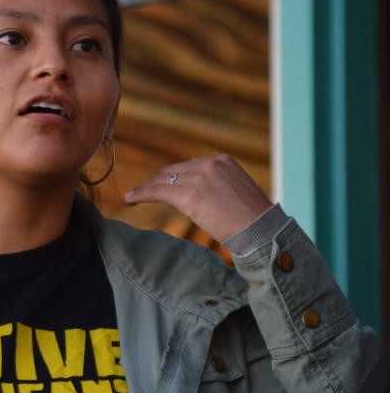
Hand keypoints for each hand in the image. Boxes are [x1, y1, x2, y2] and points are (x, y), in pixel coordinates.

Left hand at [123, 154, 271, 243]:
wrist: (262, 231)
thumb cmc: (253, 219)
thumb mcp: (236, 192)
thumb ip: (217, 187)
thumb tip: (201, 195)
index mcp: (222, 161)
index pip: (188, 166)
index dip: (170, 176)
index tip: (161, 184)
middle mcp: (208, 164)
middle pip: (172, 171)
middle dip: (155, 181)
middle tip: (141, 192)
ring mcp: (198, 178)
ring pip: (161, 180)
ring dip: (145, 188)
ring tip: (132, 197)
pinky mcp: (188, 195)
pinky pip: (157, 191)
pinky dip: (141, 194)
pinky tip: (130, 200)